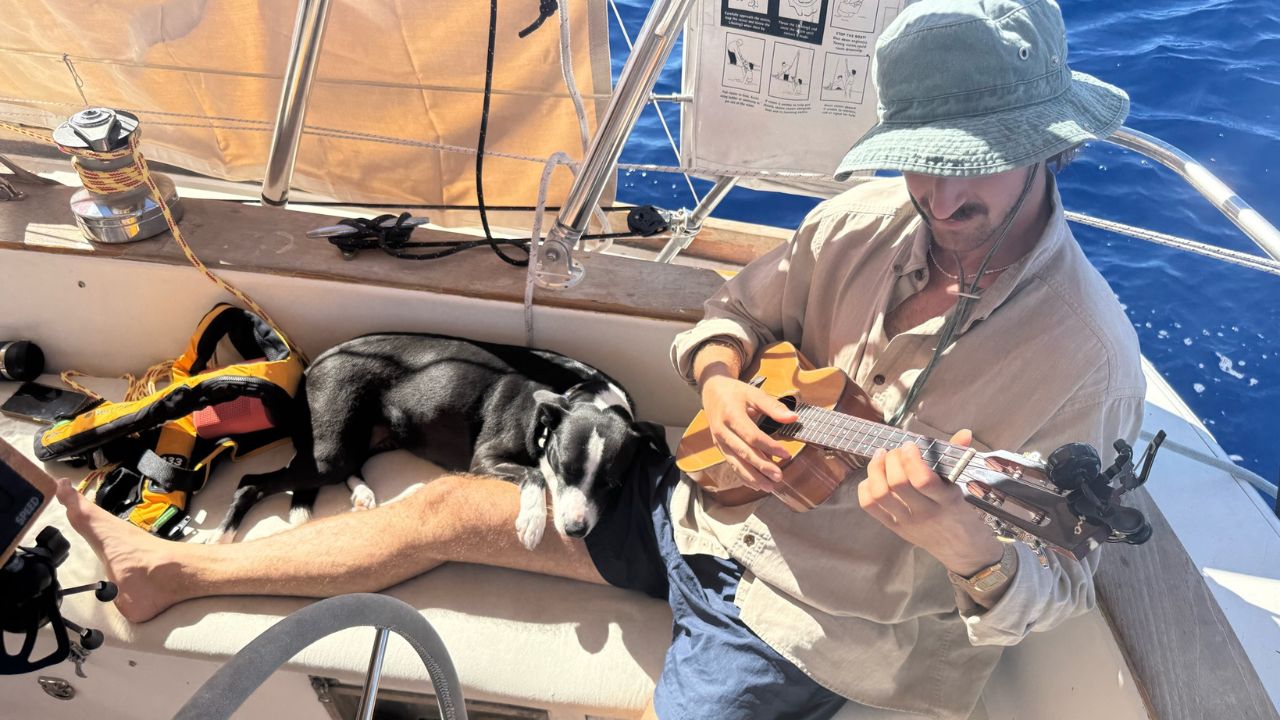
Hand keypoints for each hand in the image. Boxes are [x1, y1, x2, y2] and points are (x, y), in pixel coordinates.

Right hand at [700, 375, 798, 491]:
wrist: (712, 392)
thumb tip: (793, 418)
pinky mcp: (720, 448)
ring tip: (769, 487)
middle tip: (779, 476)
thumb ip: (773, 406)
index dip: (770, 447)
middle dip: (762, 467)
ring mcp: (719, 442)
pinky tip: (756, 485)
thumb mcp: (754, 393)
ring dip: (753, 477)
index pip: (752, 436)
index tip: (786, 454)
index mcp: (731, 416)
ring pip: (736, 463)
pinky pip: (732, 465)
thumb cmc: (735, 393)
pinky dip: (743, 476)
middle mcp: (722, 431)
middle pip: (744, 453)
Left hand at [857, 429, 1003, 575]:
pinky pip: (869, 506)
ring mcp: (906, 522)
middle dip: (892, 459)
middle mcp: (924, 513)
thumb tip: (964, 432)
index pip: (922, 480)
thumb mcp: (961, 488)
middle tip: (897, 450)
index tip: (911, 445)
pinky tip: (874, 476)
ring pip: (880, 494)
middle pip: (896, 483)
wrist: (962, 551)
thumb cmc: (961, 514)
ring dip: (875, 469)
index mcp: (945, 501)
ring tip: (881, 456)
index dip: (911, 458)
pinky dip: (865, 487)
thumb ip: (957, 458)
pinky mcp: (893, 528)